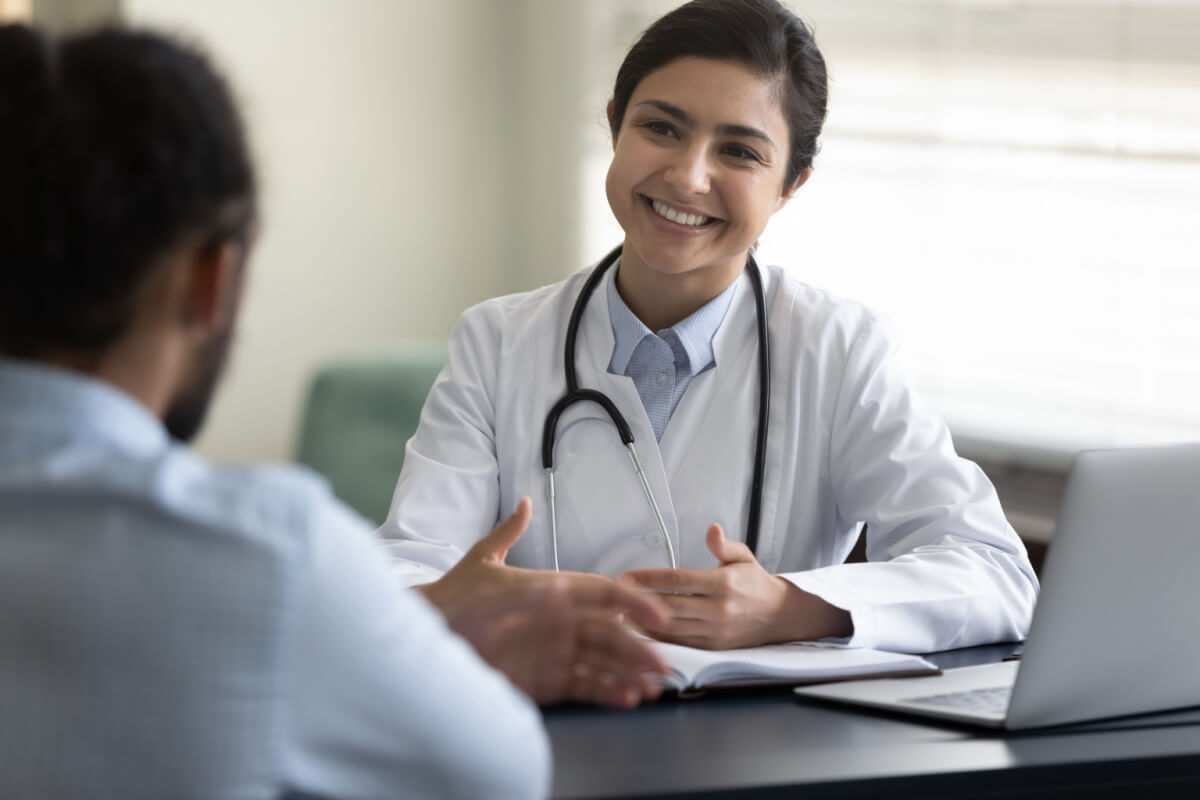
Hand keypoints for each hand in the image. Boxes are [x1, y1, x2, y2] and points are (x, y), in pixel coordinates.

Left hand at [420, 498, 671, 706]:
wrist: (425, 642)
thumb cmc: (454, 601)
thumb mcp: (479, 564)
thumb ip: (507, 542)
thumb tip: (528, 509)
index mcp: (554, 591)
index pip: (601, 594)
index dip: (633, 602)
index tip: (658, 616)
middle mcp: (561, 622)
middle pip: (610, 634)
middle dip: (638, 648)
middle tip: (663, 665)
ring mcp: (555, 652)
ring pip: (604, 662)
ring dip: (630, 673)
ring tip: (651, 688)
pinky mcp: (546, 681)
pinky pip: (585, 686)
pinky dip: (608, 691)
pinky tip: (627, 697)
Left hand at [620, 524, 852, 649]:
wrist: (781, 616)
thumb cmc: (755, 582)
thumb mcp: (744, 557)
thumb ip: (724, 545)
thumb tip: (711, 529)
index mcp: (725, 583)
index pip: (679, 580)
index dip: (649, 579)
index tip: (626, 577)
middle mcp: (719, 609)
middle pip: (670, 606)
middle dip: (638, 601)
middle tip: (613, 596)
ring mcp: (716, 632)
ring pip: (671, 628)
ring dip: (642, 622)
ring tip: (617, 614)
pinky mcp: (714, 648)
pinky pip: (680, 644)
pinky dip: (657, 638)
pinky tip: (638, 631)